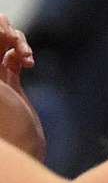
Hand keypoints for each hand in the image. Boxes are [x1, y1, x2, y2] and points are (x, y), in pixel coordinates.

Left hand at [0, 15, 44, 158]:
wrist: (22, 150)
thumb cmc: (6, 126)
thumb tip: (1, 37)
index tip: (5, 35)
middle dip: (4, 32)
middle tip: (13, 42)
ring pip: (2, 42)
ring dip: (16, 41)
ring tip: (27, 57)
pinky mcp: (11, 83)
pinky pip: (14, 55)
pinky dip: (23, 52)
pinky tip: (29, 64)